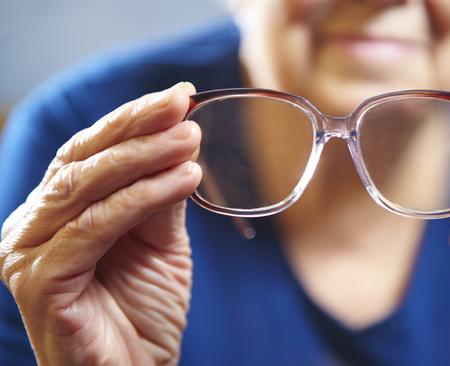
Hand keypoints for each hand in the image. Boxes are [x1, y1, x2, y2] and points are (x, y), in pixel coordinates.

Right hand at [0, 83, 201, 365]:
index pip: (89, 152)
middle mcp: (32, 225)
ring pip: (85, 187)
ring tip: (191, 140)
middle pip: (82, 159)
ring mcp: (29, 253)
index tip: (180, 95)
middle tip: (183, 105)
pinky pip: (94, 226)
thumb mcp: (159, 243)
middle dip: (136, 126)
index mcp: (57, 211)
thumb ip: (160, 196)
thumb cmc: (143, 311)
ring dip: (143, 157)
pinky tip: (184, 179)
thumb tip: (180, 137)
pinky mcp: (40, 281)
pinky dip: (141, 198)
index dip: (132, 119)